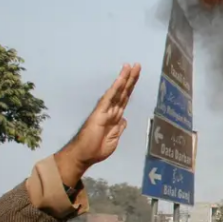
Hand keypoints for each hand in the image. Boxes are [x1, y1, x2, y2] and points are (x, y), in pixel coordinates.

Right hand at [55, 64, 141, 185]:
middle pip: (123, 92)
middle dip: (131, 79)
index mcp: (116, 117)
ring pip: (117, 92)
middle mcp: (111, 111)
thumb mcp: (114, 139)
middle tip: (138, 65)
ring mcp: (105, 110)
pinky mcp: (99, 113)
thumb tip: (124, 119)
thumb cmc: (97, 149)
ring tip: (130, 66)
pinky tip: (120, 79)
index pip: (125, 99)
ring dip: (124, 79)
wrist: (84, 156)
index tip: (136, 76)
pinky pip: (109, 98)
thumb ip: (119, 129)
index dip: (131, 88)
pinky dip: (115, 88)